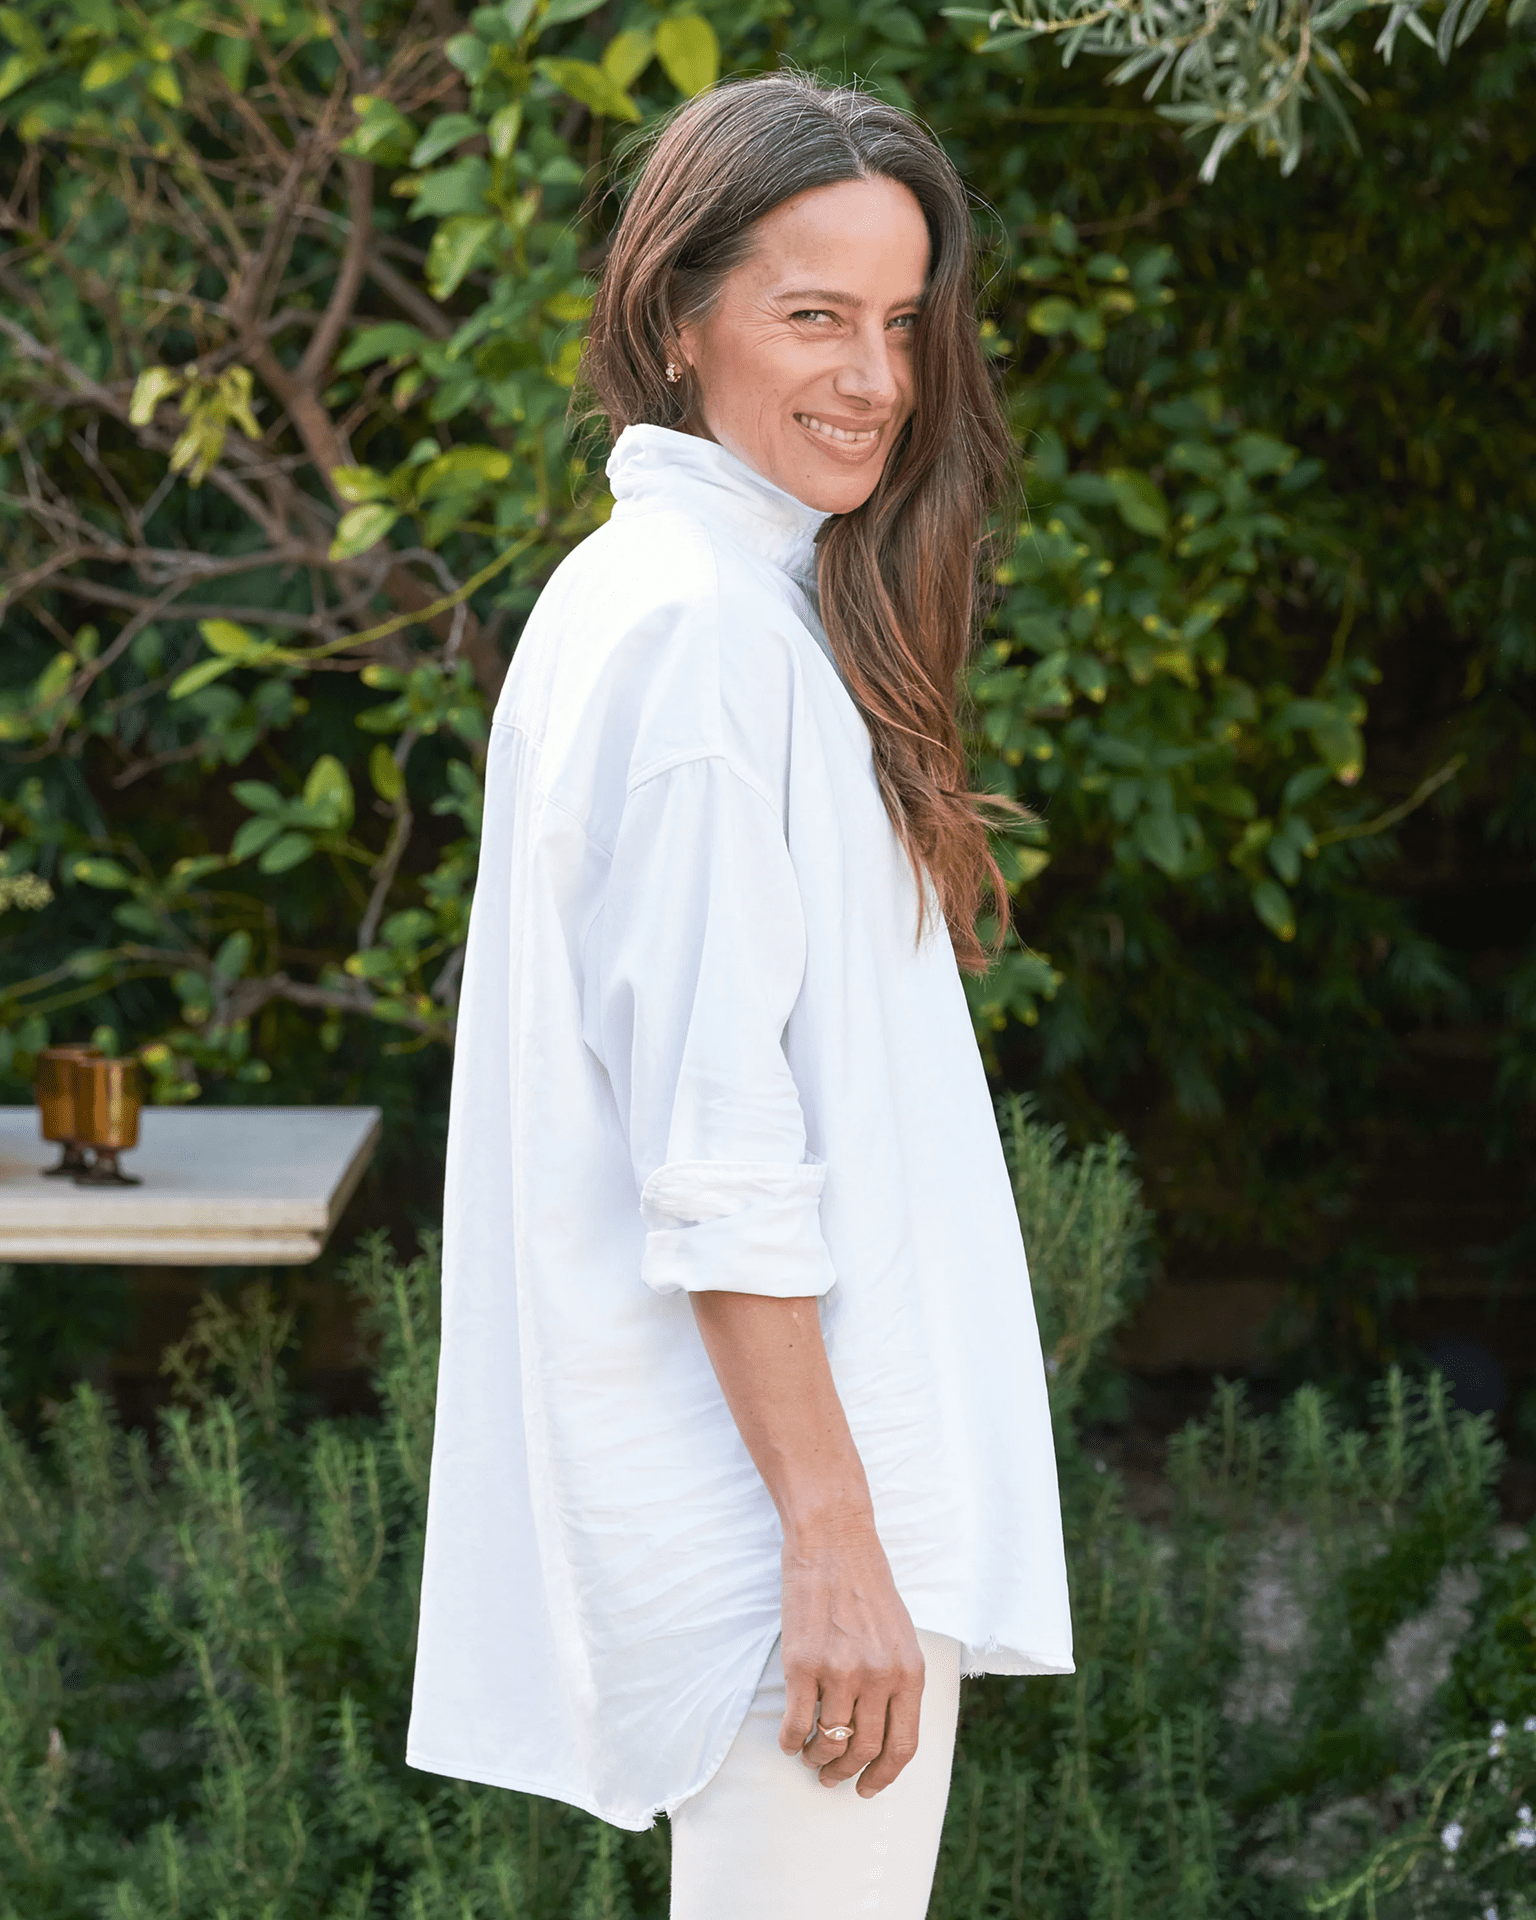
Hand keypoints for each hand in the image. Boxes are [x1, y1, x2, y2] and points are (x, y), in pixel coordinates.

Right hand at [775, 1514, 924, 1796]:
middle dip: (845, 1773)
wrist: (833, 1541)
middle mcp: (879, 1676)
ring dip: (816, 1759)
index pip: (903, 1746)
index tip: (867, 1788)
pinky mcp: (802, 1664)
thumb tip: (884, 1734)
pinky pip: (796, 1724)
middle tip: (830, 1777)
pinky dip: (790, 1742)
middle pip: (864, 1750)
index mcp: (909, 1671)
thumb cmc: (866, 1586)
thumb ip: (898, 1681)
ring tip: (809, 1756)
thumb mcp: (901, 1635)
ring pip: (828, 1741)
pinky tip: (789, 1741)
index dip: (884, 1775)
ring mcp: (840, 1671)